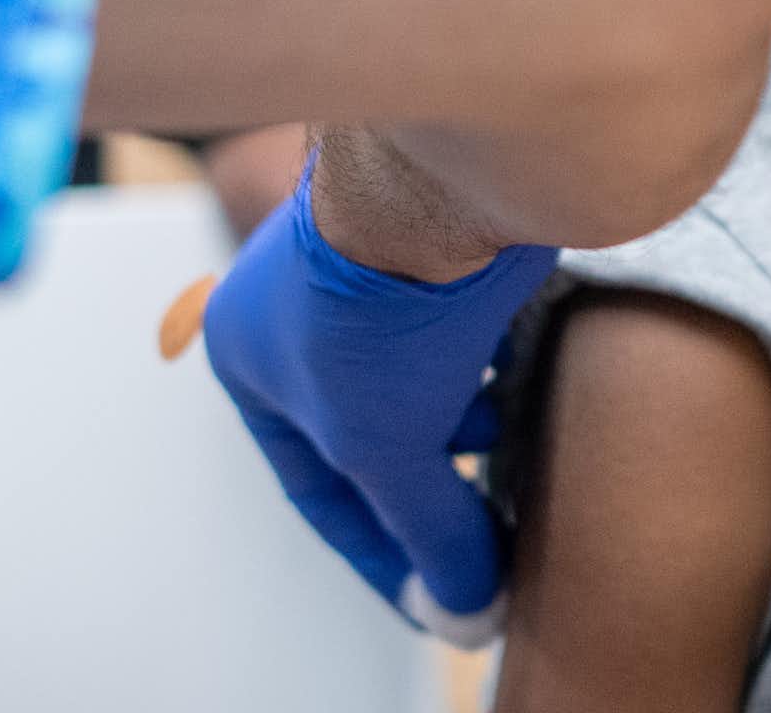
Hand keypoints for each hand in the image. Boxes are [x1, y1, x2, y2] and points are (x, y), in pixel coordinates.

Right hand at [202, 161, 555, 647]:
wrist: (441, 170)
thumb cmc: (377, 301)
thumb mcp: (390, 444)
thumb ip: (428, 527)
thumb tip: (465, 600)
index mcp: (247, 351)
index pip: (313, 483)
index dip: (376, 550)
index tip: (430, 592)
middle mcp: (296, 299)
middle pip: (368, 423)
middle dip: (427, 478)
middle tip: (483, 528)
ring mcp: (365, 255)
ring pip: (419, 366)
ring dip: (463, 415)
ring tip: (510, 444)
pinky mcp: (434, 226)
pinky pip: (459, 315)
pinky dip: (488, 356)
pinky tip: (524, 371)